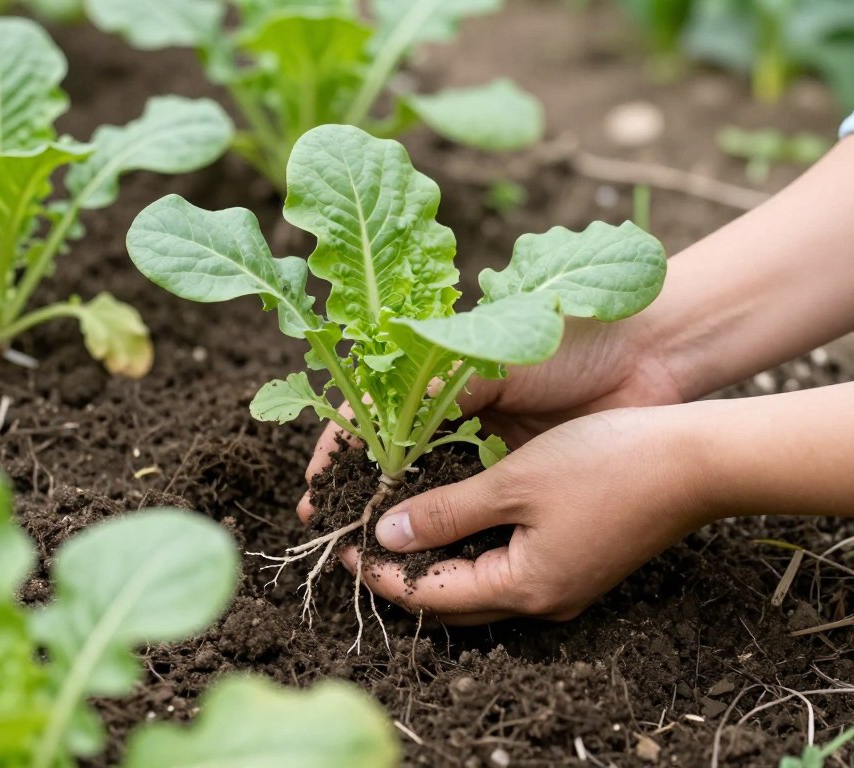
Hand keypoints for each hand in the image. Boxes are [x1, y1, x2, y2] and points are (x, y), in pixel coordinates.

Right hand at [298, 314, 681, 520]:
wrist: (651, 354)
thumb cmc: (567, 341)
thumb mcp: (489, 362)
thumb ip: (435, 398)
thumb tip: (382, 445)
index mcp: (443, 382)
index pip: (373, 422)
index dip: (339, 453)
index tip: (313, 487)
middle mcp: (461, 421)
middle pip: (396, 466)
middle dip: (360, 496)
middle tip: (329, 528)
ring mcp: (494, 453)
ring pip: (433, 495)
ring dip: (401, 522)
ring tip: (365, 550)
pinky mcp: (528, 482)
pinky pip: (479, 515)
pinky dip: (450, 532)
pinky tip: (423, 551)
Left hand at [363, 406, 710, 623]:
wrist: (696, 461)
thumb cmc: (606, 464)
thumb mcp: (513, 482)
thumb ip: (447, 512)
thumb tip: (389, 537)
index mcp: (524, 587)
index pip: (430, 595)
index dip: (380, 573)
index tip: (341, 547)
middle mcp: (543, 600)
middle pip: (452, 601)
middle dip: (402, 576)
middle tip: (360, 542)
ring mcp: (563, 585)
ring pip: (478, 585)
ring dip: (434, 563)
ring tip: (396, 531)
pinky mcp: (576, 563)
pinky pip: (505, 568)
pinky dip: (469, 550)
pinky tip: (451, 519)